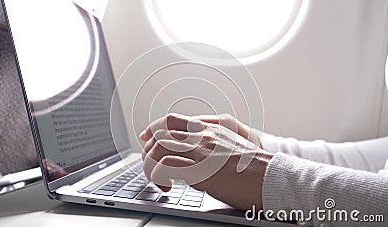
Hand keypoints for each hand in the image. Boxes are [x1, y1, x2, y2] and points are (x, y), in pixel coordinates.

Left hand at [140, 113, 272, 209]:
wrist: (271, 176)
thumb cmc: (255, 166)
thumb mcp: (233, 143)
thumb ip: (213, 139)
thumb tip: (196, 145)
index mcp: (209, 128)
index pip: (172, 120)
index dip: (153, 129)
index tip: (146, 138)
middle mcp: (202, 135)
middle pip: (160, 134)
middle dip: (148, 151)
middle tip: (151, 166)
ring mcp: (200, 151)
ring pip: (158, 148)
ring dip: (151, 165)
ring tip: (159, 180)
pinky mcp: (199, 170)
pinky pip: (165, 166)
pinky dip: (158, 176)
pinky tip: (167, 186)